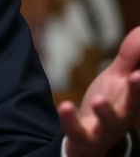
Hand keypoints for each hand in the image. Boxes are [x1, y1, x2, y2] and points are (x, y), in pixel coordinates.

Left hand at [60, 26, 139, 156]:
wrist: (91, 139)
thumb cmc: (110, 103)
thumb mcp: (119, 78)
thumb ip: (130, 57)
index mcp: (135, 97)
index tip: (139, 68)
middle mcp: (125, 113)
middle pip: (135, 103)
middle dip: (138, 90)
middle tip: (138, 76)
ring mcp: (106, 127)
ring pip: (110, 121)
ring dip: (106, 111)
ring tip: (100, 100)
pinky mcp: (85, 136)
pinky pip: (78, 130)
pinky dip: (70, 120)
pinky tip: (65, 106)